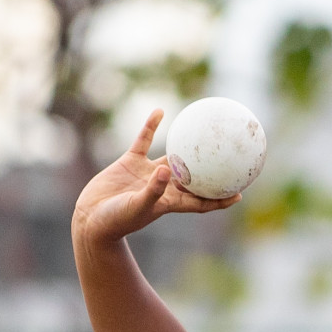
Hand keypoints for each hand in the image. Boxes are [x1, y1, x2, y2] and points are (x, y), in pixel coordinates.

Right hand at [71, 109, 240, 245]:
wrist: (91, 217)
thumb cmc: (117, 220)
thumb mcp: (137, 207)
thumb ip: (153, 190)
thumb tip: (167, 170)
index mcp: (170, 203)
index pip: (201, 202)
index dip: (220, 199)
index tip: (240, 194)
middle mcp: (164, 187)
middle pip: (194, 178)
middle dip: (211, 171)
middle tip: (230, 157)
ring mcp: (148, 173)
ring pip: (173, 156)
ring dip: (186, 146)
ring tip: (201, 129)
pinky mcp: (131, 162)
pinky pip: (144, 140)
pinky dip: (152, 126)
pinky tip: (160, 111)